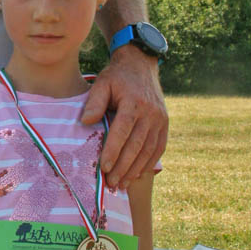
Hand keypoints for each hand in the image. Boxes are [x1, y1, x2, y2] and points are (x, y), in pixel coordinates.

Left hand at [82, 47, 167, 187]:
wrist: (141, 65)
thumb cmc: (117, 76)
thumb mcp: (102, 83)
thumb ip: (95, 102)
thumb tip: (86, 122)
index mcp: (134, 102)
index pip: (123, 131)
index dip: (113, 151)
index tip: (103, 167)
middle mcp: (151, 112)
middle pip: (137, 145)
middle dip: (123, 166)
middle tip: (111, 183)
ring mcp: (160, 119)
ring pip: (149, 150)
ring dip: (135, 169)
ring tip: (122, 184)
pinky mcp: (165, 124)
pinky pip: (158, 148)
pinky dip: (148, 163)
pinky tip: (137, 174)